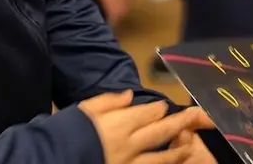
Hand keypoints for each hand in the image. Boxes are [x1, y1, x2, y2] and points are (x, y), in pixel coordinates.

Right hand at [79, 92, 211, 163]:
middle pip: (162, 131)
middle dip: (182, 123)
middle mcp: (129, 144)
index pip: (148, 113)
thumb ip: (109, 101)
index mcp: (119, 124)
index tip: (165, 107)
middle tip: (199, 116)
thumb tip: (129, 95)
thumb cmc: (67, 133)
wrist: (53, 159)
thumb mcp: (85, 110)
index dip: (159, 109)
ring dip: (178, 150)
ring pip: (161, 158)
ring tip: (189, 145)